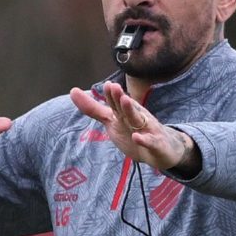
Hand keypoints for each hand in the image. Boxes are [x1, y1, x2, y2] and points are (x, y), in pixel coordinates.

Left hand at [70, 81, 200, 175]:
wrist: (162, 150)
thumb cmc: (134, 131)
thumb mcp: (112, 120)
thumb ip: (93, 108)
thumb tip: (73, 91)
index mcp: (125, 112)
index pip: (116, 103)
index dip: (112, 96)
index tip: (107, 85)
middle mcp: (136, 118)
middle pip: (127, 108)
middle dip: (120, 99)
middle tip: (114, 88)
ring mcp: (148, 130)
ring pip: (139, 120)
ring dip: (132, 111)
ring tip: (125, 101)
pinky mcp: (156, 144)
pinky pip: (151, 142)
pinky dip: (145, 140)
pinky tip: (137, 137)